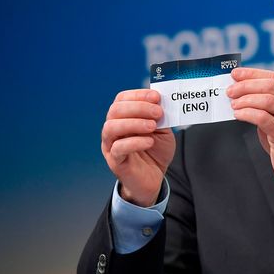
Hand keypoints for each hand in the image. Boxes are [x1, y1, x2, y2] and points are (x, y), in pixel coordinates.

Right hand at [101, 89, 174, 206]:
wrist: (154, 178)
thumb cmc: (155, 152)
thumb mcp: (162, 130)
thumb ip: (160, 117)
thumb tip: (161, 102)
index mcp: (123, 118)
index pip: (122, 99)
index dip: (138, 95)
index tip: (156, 97)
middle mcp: (113, 129)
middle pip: (115, 110)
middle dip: (138, 107)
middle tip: (158, 113)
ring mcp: (111, 145)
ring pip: (111, 127)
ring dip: (133, 123)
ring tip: (152, 126)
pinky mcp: (115, 161)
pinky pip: (118, 148)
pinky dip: (134, 142)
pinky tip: (149, 142)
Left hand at [228, 67, 273, 195]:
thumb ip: (267, 102)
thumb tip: (241, 88)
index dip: (253, 74)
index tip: (235, 75)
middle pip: (271, 86)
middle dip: (246, 86)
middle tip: (230, 91)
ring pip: (267, 100)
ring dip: (245, 100)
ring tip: (234, 104)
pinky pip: (263, 118)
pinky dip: (247, 113)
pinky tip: (238, 115)